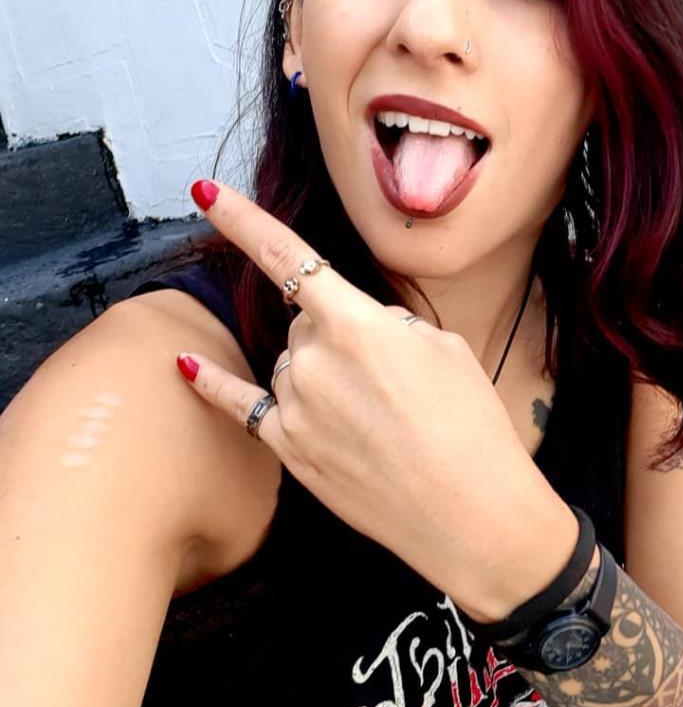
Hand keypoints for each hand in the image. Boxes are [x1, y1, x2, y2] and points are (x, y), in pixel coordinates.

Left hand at [176, 180, 576, 619]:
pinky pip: (243, 405)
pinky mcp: (289, 451)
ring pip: (290, 365)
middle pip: (304, 323)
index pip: (289, 257)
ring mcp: (295, 409)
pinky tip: (186, 366)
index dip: (242, 219)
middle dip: (337, 335)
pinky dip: (216, 385)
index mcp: (356, 324)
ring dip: (319, 374)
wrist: (472, 515)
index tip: (204, 192)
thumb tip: (355, 327)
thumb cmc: (471, 427)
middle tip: (392, 381)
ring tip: (377, 419)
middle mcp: (313, 361)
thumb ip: (386, 324)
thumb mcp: (444, 349)